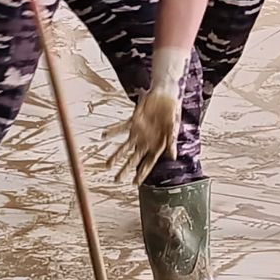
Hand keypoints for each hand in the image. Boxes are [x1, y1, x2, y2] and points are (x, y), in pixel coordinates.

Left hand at [105, 48, 189, 184]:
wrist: (167, 95)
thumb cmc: (173, 112)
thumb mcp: (174, 128)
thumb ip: (172, 143)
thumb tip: (173, 157)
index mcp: (157, 146)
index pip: (148, 163)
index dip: (141, 174)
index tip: (134, 184)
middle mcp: (146, 142)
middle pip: (133, 159)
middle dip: (125, 170)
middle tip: (116, 180)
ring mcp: (139, 132)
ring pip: (125, 147)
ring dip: (116, 156)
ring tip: (107, 165)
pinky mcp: (134, 121)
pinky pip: (121, 128)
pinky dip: (113, 131)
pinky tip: (104, 136)